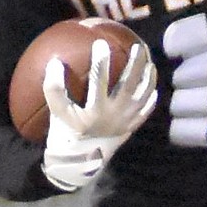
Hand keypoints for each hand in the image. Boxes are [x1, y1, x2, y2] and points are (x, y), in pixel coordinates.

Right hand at [42, 39, 157, 190]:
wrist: (78, 164)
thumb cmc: (65, 134)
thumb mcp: (56, 112)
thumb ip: (53, 88)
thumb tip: (55, 61)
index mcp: (95, 111)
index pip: (100, 80)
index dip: (101, 60)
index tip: (101, 42)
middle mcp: (114, 116)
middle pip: (130, 85)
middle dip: (135, 64)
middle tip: (137, 46)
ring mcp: (125, 122)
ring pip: (142, 96)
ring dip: (148, 78)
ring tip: (149, 62)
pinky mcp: (130, 128)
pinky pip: (145, 112)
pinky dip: (150, 99)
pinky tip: (152, 88)